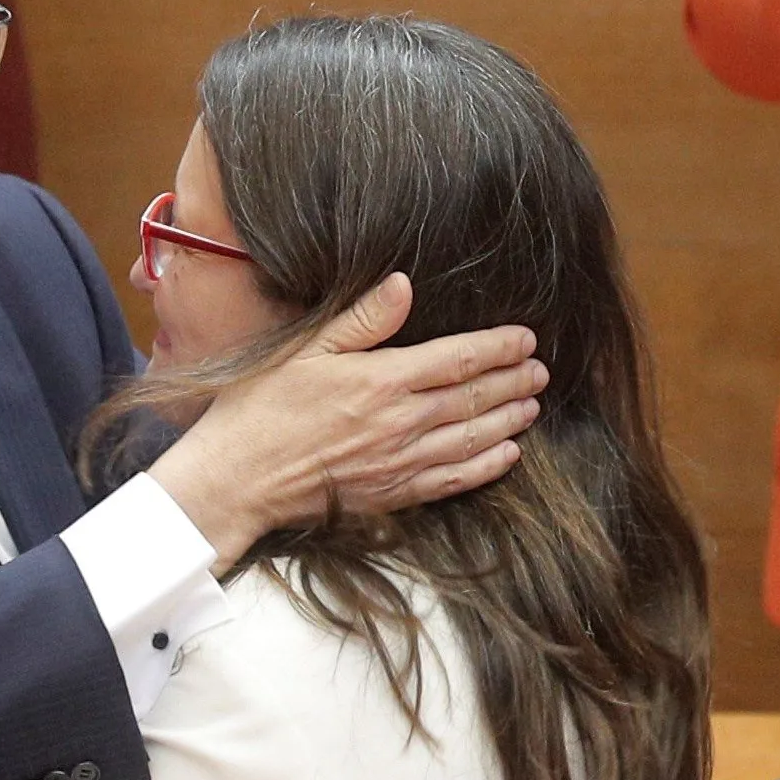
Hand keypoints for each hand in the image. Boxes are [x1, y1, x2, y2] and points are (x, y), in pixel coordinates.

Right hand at [148, 272, 548, 556]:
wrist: (238, 478)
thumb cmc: (262, 408)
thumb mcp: (305, 349)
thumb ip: (362, 320)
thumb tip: (404, 284)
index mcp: (382, 380)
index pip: (458, 358)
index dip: (499, 347)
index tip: (526, 338)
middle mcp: (400, 422)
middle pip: (474, 398)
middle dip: (513, 381)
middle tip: (541, 371)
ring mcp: (400, 462)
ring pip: (472, 438)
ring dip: (509, 420)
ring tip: (534, 405)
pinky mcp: (393, 494)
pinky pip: (453, 480)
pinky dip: (486, 466)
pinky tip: (507, 454)